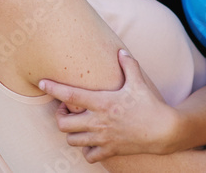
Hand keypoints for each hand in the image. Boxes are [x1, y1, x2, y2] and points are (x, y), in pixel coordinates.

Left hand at [39, 50, 181, 161]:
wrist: (163, 130)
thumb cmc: (149, 104)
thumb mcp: (138, 82)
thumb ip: (128, 65)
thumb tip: (121, 51)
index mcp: (102, 103)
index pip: (71, 95)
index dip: (54, 88)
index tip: (42, 82)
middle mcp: (98, 122)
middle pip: (63, 124)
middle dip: (60, 116)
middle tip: (66, 110)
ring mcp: (102, 138)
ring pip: (72, 140)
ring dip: (71, 133)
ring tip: (77, 125)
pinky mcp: (109, 150)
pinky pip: (88, 155)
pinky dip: (86, 150)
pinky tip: (91, 142)